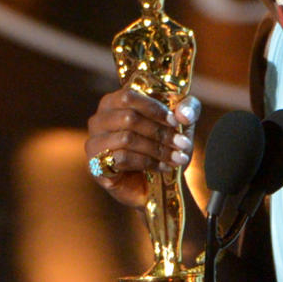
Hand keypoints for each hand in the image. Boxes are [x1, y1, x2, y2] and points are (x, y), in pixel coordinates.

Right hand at [85, 88, 200, 208]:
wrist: (155, 185)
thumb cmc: (164, 145)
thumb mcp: (182, 122)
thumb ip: (188, 109)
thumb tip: (183, 114)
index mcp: (113, 103)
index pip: (128, 96)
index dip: (154, 108)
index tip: (175, 122)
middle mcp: (99, 120)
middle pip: (129, 118)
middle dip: (160, 132)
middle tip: (182, 144)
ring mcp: (94, 144)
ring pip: (126, 138)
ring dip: (157, 149)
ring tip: (177, 158)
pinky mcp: (96, 166)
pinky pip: (121, 159)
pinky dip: (148, 163)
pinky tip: (163, 168)